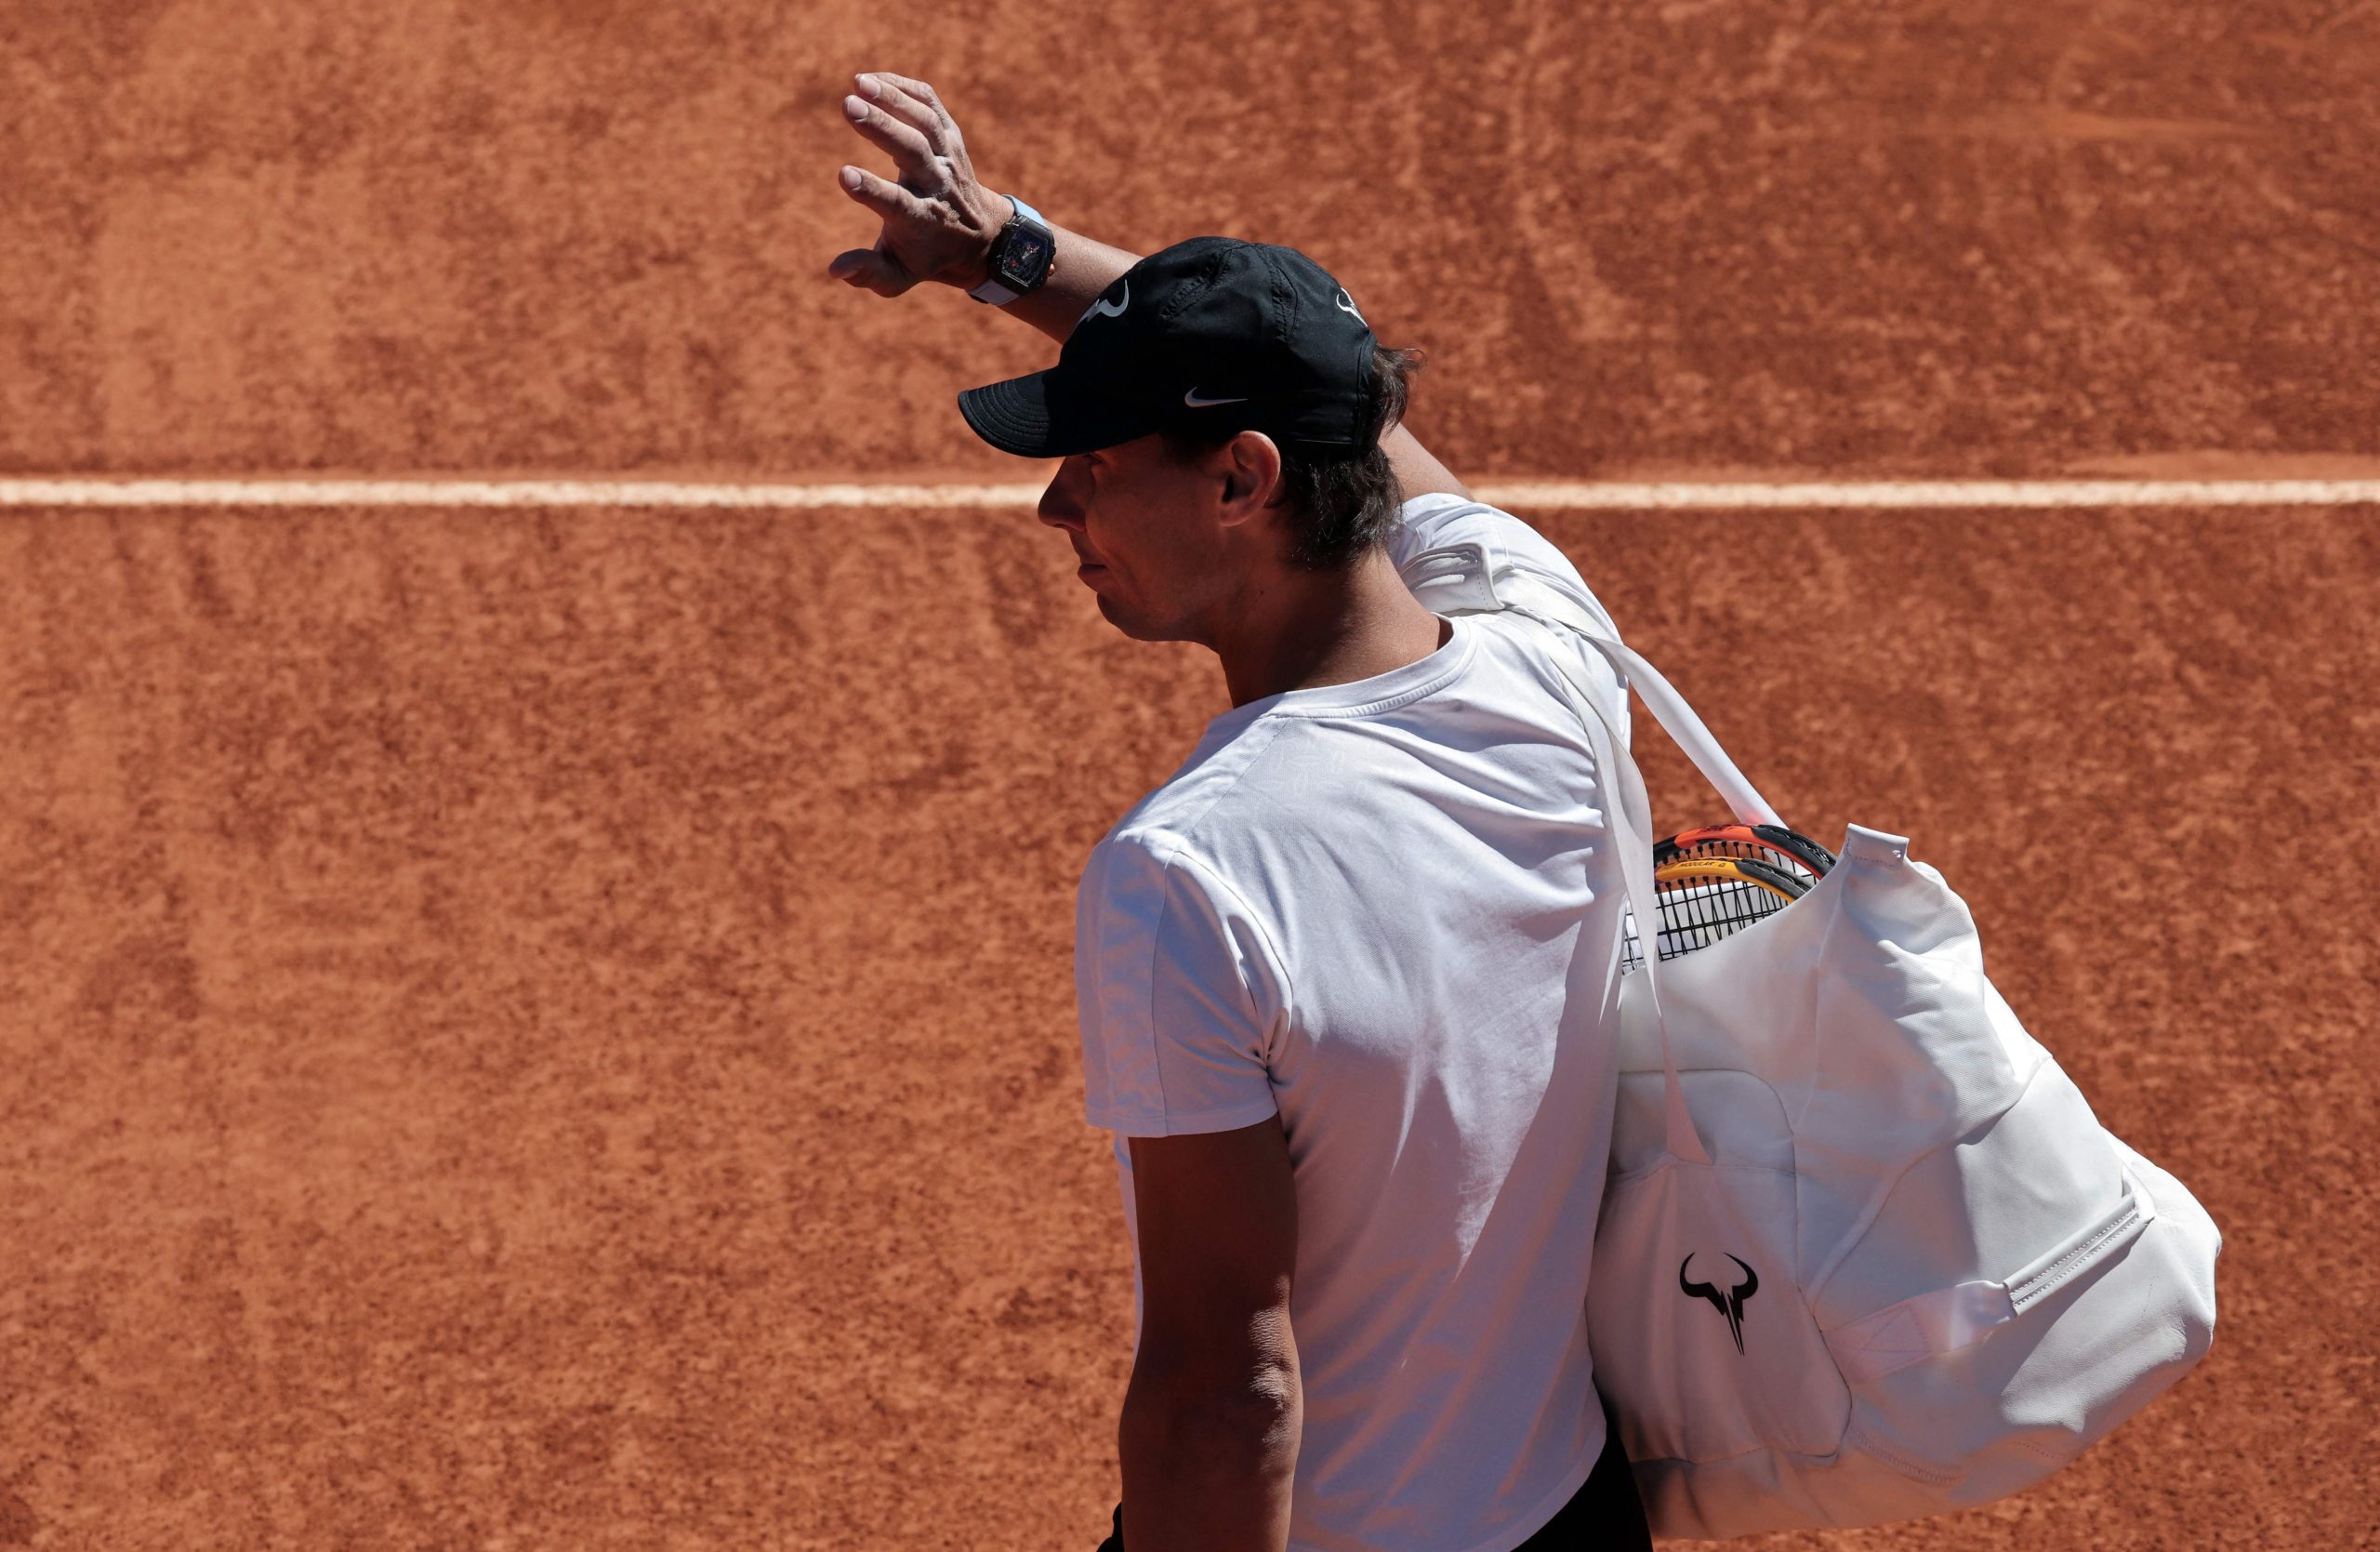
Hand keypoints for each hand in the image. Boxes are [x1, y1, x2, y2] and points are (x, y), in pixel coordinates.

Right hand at [826, 71, 1014, 297]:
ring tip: (857, 83)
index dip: (873, 191)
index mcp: (922, 220)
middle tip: (848, 107)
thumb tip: (834, 269)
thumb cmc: (926, 256)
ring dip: (892, 98)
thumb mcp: (899, 276)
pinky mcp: (949, 136)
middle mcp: (939, 185)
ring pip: (925, 122)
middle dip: (882, 128)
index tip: (845, 175)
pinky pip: (930, 105)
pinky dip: (904, 87)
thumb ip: (869, 274)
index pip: (897, 204)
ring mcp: (948, 157)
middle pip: (913, 151)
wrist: (982, 237)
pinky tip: (871, 79)